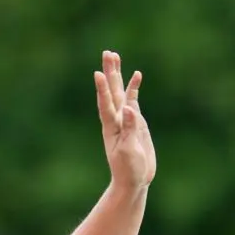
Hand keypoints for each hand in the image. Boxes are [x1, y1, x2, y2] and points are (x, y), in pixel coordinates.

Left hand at [94, 51, 153, 189]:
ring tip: (114, 56)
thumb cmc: (129, 170)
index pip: (105, 104)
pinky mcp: (135, 121)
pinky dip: (133, 87)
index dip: (102, 90)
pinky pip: (133, 100)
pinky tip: (136, 75)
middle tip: (107, 53)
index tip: (98, 73)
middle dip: (109, 72)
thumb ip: (130, 129)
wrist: (133, 181)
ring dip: (117, 74)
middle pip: (111, 91)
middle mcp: (116, 119)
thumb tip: (129, 108)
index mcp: (112, 127)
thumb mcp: (129, 151)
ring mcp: (125, 119)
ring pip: (119, 92)